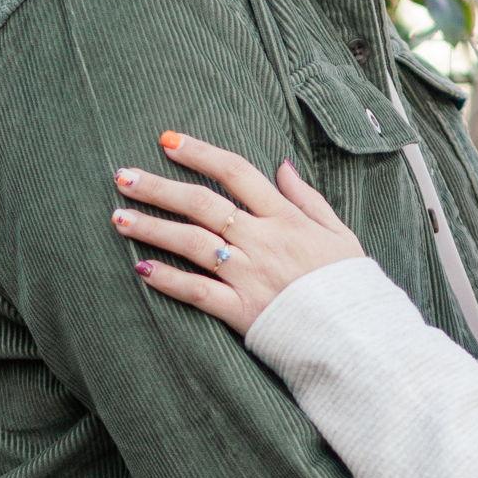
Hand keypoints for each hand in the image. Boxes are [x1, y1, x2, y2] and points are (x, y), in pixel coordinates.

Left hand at [111, 131, 364, 336]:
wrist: (360, 336)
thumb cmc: (349, 284)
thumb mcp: (339, 232)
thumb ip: (307, 198)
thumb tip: (282, 165)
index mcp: (286, 217)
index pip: (235, 173)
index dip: (200, 153)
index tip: (168, 141)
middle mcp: (262, 240)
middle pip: (202, 203)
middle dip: (159, 187)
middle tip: (122, 175)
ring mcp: (249, 275)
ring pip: (191, 242)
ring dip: (151, 228)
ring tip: (117, 217)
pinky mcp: (242, 310)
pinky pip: (197, 291)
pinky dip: (168, 280)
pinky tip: (140, 268)